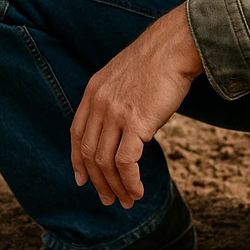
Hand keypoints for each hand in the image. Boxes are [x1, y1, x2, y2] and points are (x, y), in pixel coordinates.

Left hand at [70, 4, 202, 208]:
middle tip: (108, 200)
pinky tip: (138, 191)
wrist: (173, 48)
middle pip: (90, 152)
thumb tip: (126, 134)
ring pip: (106, 162)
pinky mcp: (135, 122)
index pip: (77, 133)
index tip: (82, 179)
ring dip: (116, 186)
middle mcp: (99, 103)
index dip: (77, 160)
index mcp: (93, 90)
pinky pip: (126, 162)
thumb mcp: (123, 77)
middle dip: (98, 181)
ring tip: (127, 201)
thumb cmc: (156, 62)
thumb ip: (116, 101)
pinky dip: (130, 181)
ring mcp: (115, 112)